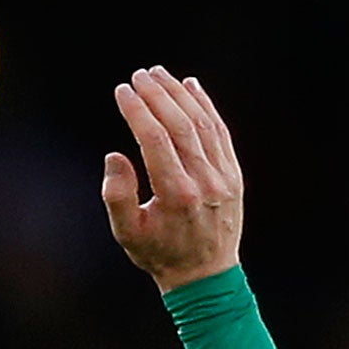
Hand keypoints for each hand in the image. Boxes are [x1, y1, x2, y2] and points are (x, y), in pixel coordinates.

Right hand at [101, 66, 242, 292]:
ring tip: (160, 74)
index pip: (156, 140)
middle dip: (158, 95)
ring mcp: (223, 176)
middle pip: (181, 125)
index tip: (122, 91)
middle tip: (139, 74)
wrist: (204, 275)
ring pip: (203, 124)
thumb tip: (114, 156)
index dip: (138, 111)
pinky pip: (220, 132)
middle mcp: (204, 181)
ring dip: (181, 95)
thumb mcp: (127, 233)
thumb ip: (117, 195)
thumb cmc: (158, 253)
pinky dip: (207, 107)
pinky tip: (192, 87)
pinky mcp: (234, 174)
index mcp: (176, 195)